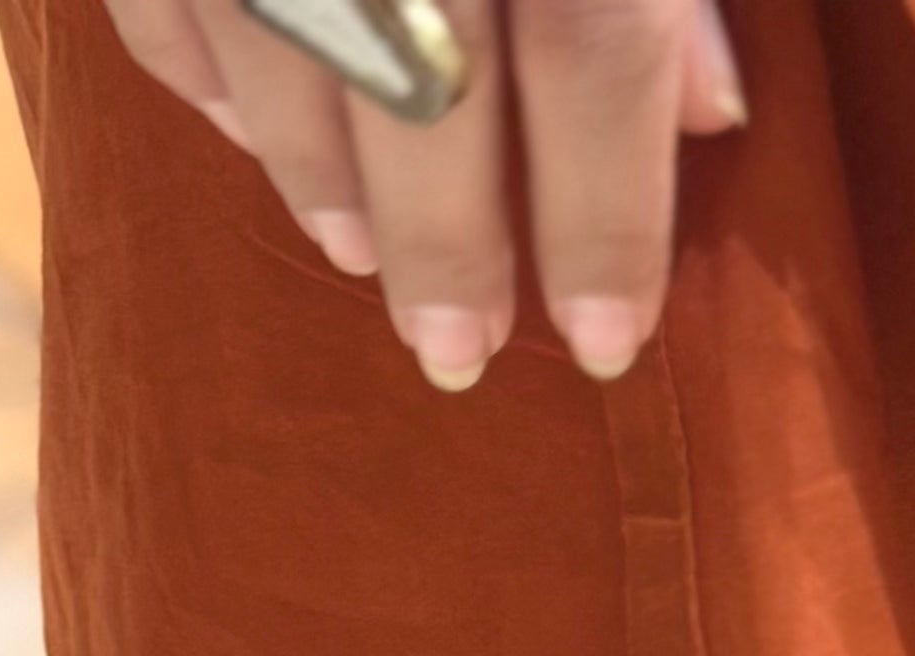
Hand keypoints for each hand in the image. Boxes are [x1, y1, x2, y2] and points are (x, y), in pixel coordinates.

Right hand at [102, 0, 747, 390]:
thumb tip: (710, 110)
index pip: (590, 47)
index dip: (603, 215)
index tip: (607, 343)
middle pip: (422, 88)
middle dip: (444, 242)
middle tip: (456, 349)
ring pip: (282, 51)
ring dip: (317, 171)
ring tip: (356, 253)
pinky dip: (204, 76)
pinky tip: (251, 130)